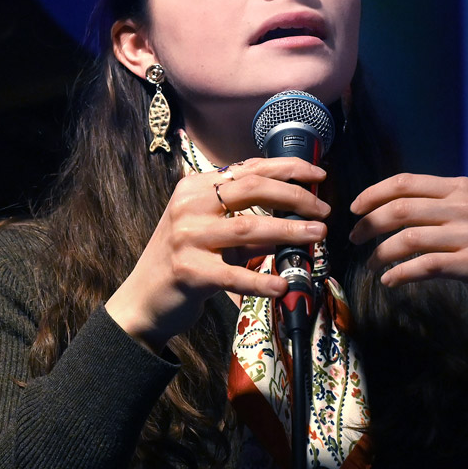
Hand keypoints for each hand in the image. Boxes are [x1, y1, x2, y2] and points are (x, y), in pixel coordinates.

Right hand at [106, 157, 329, 351]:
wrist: (144, 300)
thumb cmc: (185, 261)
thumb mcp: (213, 231)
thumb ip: (247, 219)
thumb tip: (297, 214)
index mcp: (195, 188)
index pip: (249, 168)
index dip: (287, 168)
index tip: (318, 175)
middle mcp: (189, 206)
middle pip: (252, 189)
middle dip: (294, 196)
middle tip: (323, 210)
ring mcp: (187, 237)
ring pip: (248, 227)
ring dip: (289, 231)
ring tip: (318, 235)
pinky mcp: (189, 270)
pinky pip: (233, 274)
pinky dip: (261, 280)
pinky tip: (283, 285)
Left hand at [349, 174, 467, 291]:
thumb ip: (437, 200)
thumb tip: (391, 206)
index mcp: (458, 186)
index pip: (405, 182)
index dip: (373, 193)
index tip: (355, 208)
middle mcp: (462, 206)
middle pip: (400, 210)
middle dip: (369, 224)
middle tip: (355, 238)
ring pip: (409, 239)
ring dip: (381, 253)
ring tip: (372, 263)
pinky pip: (425, 267)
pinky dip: (401, 274)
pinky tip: (390, 280)